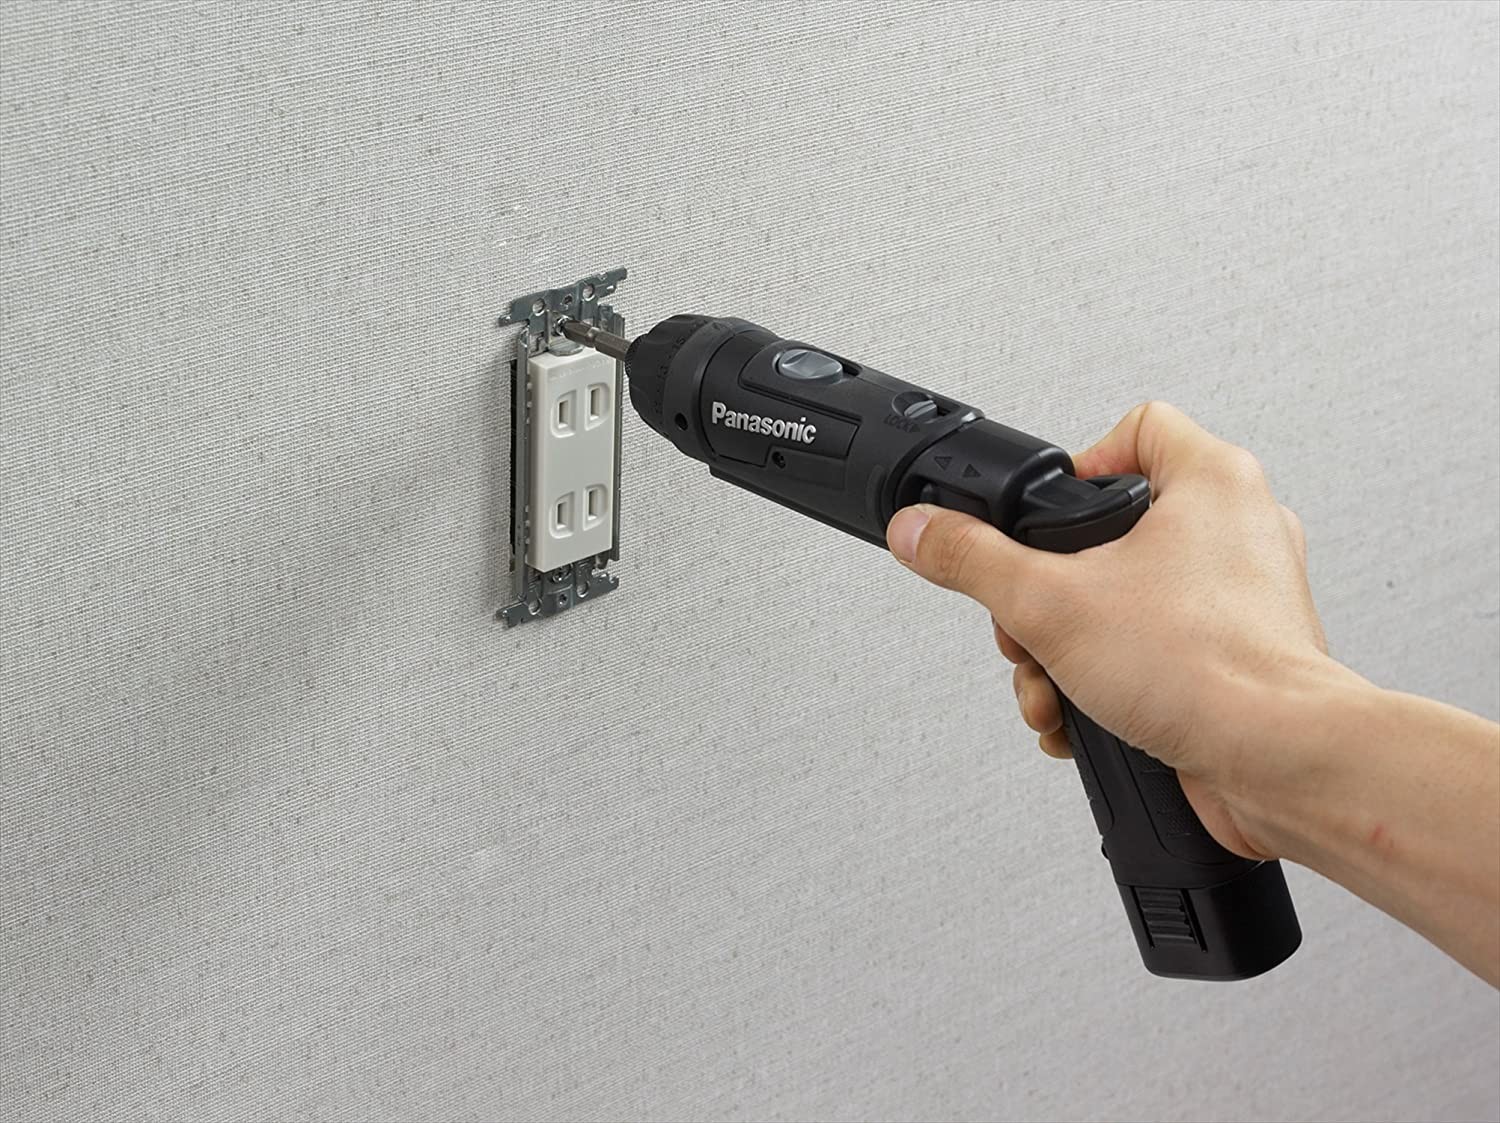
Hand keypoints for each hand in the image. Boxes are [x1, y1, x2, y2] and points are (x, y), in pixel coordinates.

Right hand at [885, 402, 1341, 858]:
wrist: (1276, 763)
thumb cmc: (1212, 672)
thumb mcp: (1051, 604)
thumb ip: (973, 561)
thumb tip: (922, 530)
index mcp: (1213, 481)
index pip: (1134, 428)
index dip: (1077, 467)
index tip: (1046, 519)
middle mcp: (1241, 528)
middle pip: (1112, 532)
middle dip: (1051, 595)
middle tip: (1034, 622)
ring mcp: (1245, 595)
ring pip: (1127, 599)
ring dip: (1068, 649)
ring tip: (1055, 683)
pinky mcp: (1239, 654)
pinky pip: (1156, 648)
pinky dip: (1109, 680)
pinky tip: (1085, 713)